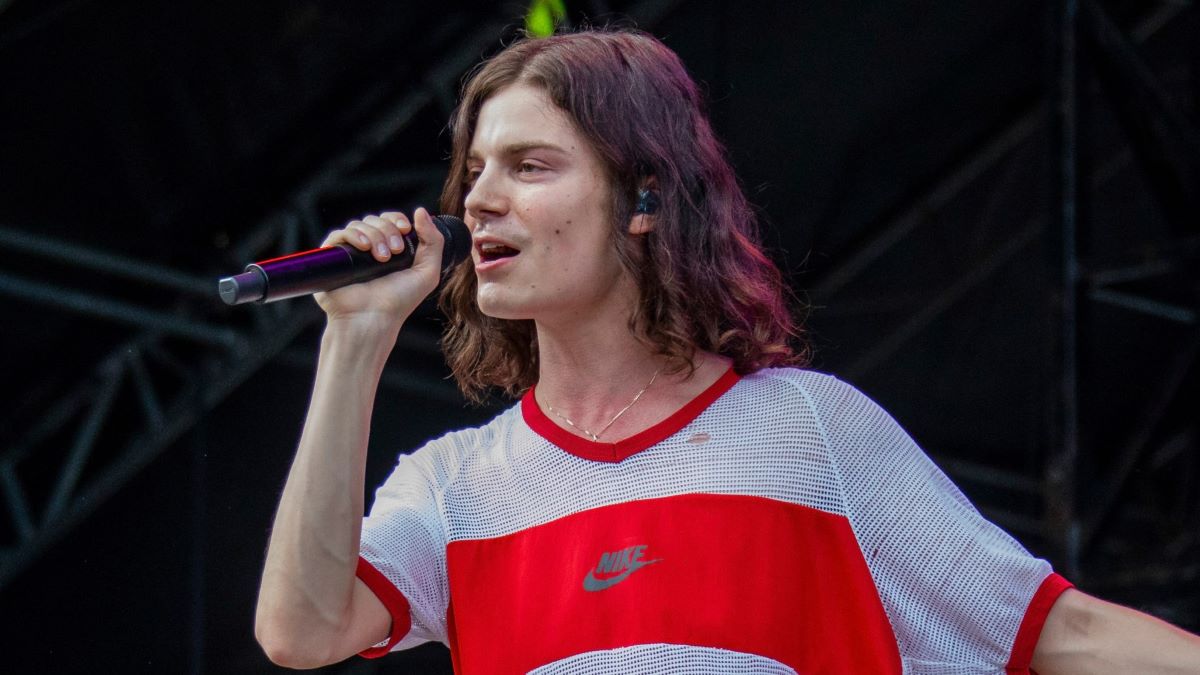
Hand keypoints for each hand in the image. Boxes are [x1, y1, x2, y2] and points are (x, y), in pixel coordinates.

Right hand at [314, 208, 445, 331]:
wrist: (373, 319)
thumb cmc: (400, 301)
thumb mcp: (427, 272)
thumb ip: (433, 241)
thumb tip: (421, 211)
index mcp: (390, 249)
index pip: (390, 220)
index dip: (397, 219)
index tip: (405, 229)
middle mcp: (369, 249)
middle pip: (375, 220)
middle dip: (388, 230)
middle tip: (395, 251)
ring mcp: (350, 253)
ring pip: (359, 225)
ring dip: (374, 235)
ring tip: (381, 257)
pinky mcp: (332, 258)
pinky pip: (338, 234)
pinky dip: (352, 235)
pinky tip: (364, 247)